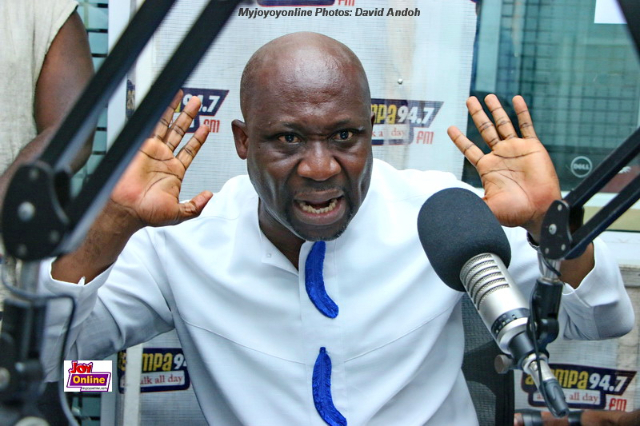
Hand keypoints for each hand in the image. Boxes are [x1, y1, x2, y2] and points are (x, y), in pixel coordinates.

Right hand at [111, 91, 212, 230]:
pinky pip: (155, 125)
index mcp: (174, 172)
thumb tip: (209, 196)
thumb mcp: (180, 213)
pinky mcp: (143, 146)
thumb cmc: (147, 214)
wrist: (127, 210)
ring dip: (179, 112)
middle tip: (197, 104)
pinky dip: (162, 113)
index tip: (206, 127)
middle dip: (189, 117)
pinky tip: (169, 103)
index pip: (190, 150)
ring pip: (169, 126)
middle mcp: (164, 159)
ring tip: (188, 98)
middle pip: (180, 132)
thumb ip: (196, 205)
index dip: (198, 138)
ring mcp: (154, 151)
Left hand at [447, 95, 560, 239]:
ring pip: (503, 124)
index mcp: (487, 168)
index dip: (459, 139)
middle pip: (485, 130)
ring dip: (496, 110)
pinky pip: (526, 126)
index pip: (469, 149)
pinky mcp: (532, 147)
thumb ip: (470, 204)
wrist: (539, 210)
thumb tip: (449, 206)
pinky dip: (521, 112)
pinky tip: (516, 99)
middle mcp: (500, 156)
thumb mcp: (487, 207)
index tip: (450, 128)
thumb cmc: (515, 212)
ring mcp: (516, 150)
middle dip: (477, 115)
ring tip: (488, 96)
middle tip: (469, 100)